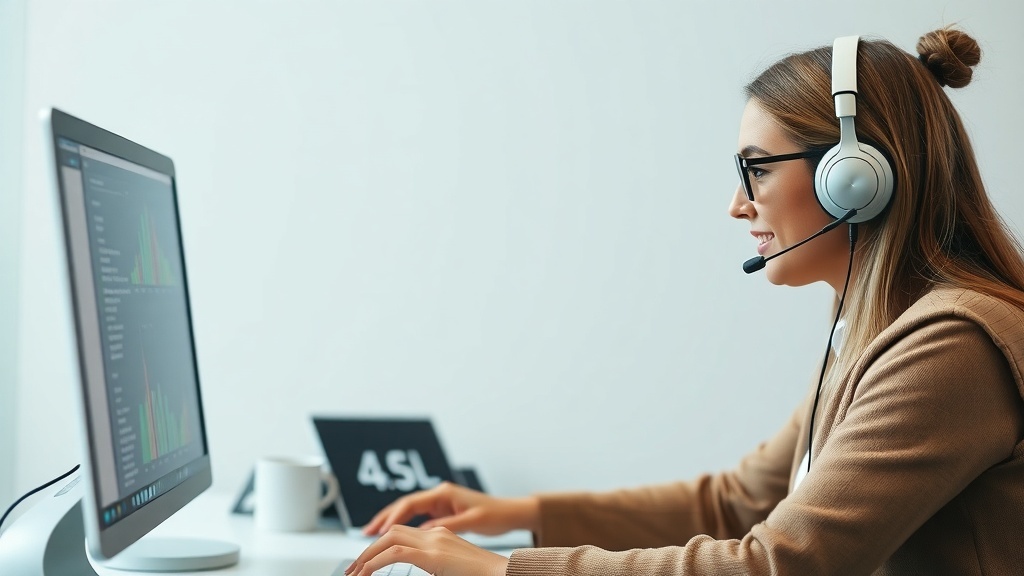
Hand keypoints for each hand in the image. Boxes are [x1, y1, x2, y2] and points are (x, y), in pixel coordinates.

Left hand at [346, 525, 508, 575]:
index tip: (366, 562)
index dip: (381, 545)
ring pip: (391, 538)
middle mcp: (436, 533)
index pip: (403, 533)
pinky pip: (396, 552)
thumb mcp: (452, 569)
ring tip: (355, 572)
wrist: (504, 574)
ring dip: (368, 555)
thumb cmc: (484, 574)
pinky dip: (376, 561)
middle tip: (353, 568)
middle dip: (369, 549)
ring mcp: (435, 541)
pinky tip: (366, 572)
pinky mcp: (434, 554)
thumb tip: (427, 571)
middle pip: (393, 531)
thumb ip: (435, 566)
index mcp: (441, 536)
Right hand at [362, 481, 538, 535]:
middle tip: (364, 533)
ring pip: (407, 511)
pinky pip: (416, 517)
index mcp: (444, 493)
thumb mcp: (472, 522)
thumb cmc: (495, 515)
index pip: (410, 503)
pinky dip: (403, 525)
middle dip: (383, 518)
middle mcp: (439, 494)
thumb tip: (423, 531)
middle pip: (403, 505)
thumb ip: (447, 525)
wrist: (511, 512)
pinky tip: (392, 536)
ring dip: (389, 521)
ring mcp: (439, 501)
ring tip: (371, 535)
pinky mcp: (442, 509)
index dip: (392, 518)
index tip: (379, 532)